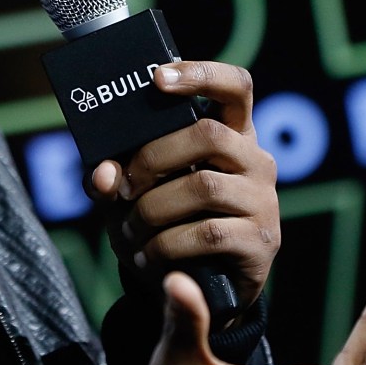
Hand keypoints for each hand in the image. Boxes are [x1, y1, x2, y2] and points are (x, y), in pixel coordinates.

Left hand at [90, 61, 279, 309]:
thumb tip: (102, 175)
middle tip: (125, 186)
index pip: (236, 87)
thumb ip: (114, 178)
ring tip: (131, 231)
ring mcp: (263, 201)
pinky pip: (209, 232)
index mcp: (230, 135)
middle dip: (153, 157)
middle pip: (208, 134)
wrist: (195, 290)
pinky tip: (149, 256)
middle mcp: (255, 160)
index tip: (157, 77)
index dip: (201, 74)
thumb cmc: (165, 225)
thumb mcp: (133, 196)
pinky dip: (167, 245)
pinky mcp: (261, 242)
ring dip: (153, 209)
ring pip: (204, 186)